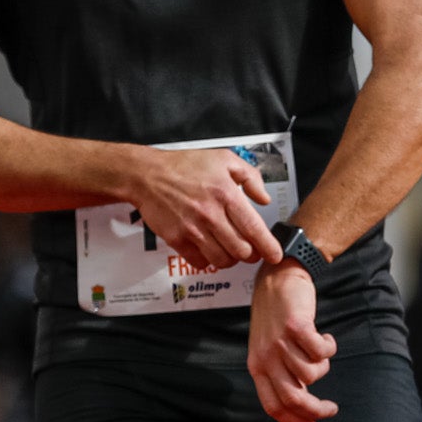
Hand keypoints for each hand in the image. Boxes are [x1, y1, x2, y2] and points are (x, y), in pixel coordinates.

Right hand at [125, 145, 279, 270]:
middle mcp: (211, 214)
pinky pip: (199, 262)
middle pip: (241, 250)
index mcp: (226, 194)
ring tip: (230, 251)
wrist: (147, 175)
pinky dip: (208, 261)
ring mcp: (193, 229)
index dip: (268, 247)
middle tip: (250, 251)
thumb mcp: (224, 159)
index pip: (254, 229)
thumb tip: (264, 198)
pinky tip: (208, 250)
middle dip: (250, 254)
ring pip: (222, 260)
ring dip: (230, 260)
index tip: (274, 254)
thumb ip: (250, 176)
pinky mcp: (177, 239)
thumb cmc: (183, 166)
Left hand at [247, 260, 338, 421]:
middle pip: (294, 398)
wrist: (277, 278)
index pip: (273, 406)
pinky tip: (327, 338)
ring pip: (312, 373)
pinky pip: (321, 351)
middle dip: (316, 409)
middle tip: (331, 408)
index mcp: (257, 367)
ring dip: (323, 365)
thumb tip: (303, 404)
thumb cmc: (276, 316)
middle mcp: (266, 357)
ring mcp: (280, 342)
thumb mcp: (270, 349)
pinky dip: (329, 347)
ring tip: (321, 351)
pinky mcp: (296, 326)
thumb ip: (282, 374)